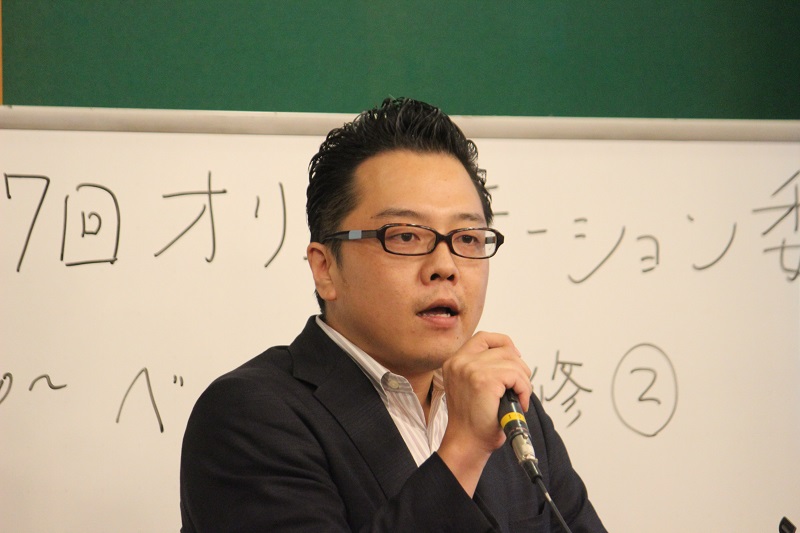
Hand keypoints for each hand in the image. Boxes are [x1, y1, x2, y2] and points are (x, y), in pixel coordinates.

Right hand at [436, 331, 531, 495]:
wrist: (467, 443)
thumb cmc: (473, 421)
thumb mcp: (470, 386)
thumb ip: (482, 368)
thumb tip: (512, 357)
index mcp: (455, 362)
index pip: (483, 337)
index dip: (503, 343)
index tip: (515, 357)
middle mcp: (460, 362)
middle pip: (504, 349)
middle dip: (519, 368)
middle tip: (519, 388)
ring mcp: (471, 370)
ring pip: (514, 363)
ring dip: (523, 382)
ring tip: (518, 398)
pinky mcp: (485, 381)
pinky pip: (517, 377)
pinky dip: (525, 390)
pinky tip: (519, 403)